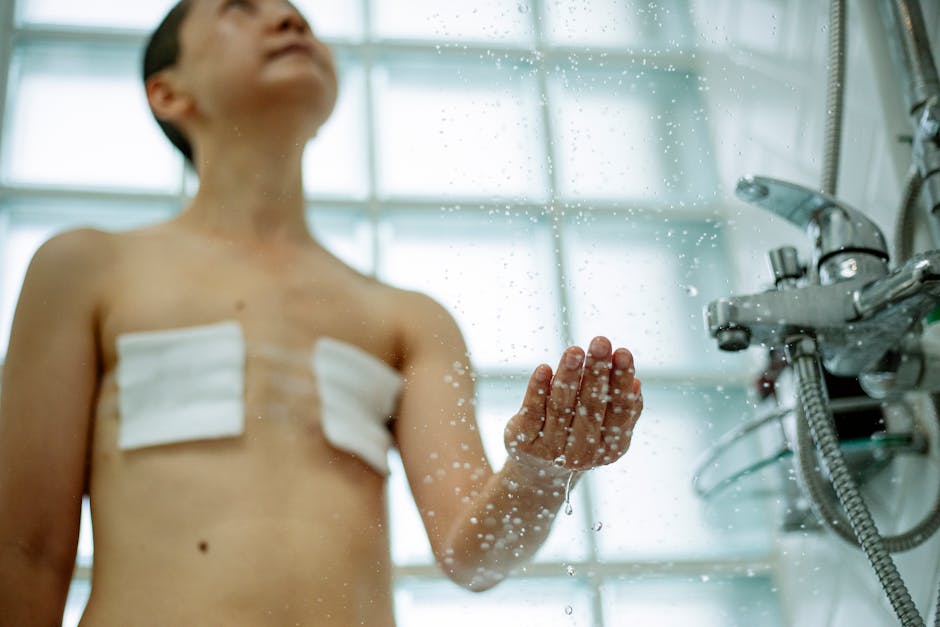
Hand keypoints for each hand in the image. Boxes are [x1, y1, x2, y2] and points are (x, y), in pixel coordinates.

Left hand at [504, 336, 642, 472]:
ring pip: (561, 407)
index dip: (621, 381)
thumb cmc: (578, 436)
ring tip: (575, 350)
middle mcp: (581, 454)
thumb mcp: (605, 427)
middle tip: (600, 342)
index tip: (623, 352)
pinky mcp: (524, 442)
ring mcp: (551, 450)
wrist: (538, 469)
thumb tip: (636, 383)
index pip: (619, 411)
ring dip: (569, 375)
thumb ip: (622, 408)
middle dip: (597, 372)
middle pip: (591, 407)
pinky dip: (538, 389)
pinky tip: (543, 368)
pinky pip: (532, 411)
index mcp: (610, 448)